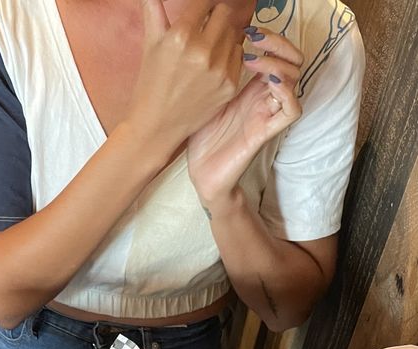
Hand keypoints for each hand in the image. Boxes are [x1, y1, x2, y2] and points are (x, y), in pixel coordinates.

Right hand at [125, 1, 243, 164]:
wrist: (157, 127)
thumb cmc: (151, 85)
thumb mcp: (150, 45)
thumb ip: (153, 10)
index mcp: (181, 36)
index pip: (206, 2)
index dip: (203, 6)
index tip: (201, 12)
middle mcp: (203, 51)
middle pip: (224, 14)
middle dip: (214, 18)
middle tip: (203, 31)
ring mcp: (219, 70)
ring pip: (234, 33)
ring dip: (223, 37)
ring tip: (207, 51)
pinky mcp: (230, 86)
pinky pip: (239, 55)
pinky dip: (229, 56)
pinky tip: (213, 66)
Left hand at [187, 29, 302, 208]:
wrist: (200, 174)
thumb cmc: (200, 136)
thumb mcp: (204, 94)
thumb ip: (212, 69)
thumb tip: (207, 37)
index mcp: (251, 88)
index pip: (276, 53)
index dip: (269, 36)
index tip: (248, 28)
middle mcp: (264, 98)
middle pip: (291, 60)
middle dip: (278, 43)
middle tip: (254, 37)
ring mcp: (267, 114)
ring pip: (295, 80)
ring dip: (278, 63)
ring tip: (253, 58)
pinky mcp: (266, 132)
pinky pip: (292, 110)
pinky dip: (287, 92)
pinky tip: (269, 82)